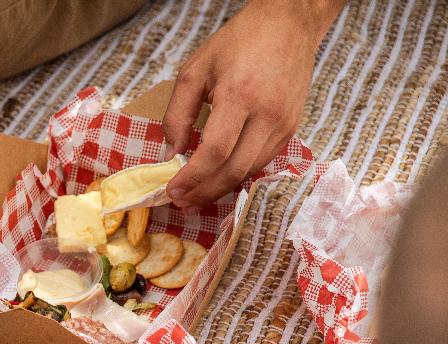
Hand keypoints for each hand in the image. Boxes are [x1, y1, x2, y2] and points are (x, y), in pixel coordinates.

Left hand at [162, 0, 341, 209]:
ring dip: (220, 188)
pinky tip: (218, 177)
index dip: (191, 178)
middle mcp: (267, 113)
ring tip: (195, 195)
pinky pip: (263, 161)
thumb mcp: (195, 71)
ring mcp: (284, 122)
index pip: (214, 152)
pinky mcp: (292, 127)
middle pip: (233, 170)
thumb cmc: (239, 42)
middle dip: (204, 192)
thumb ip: (178, 114)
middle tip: (181, 202)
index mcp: (240, 95)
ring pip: (250, 171)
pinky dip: (238, 174)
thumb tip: (170, 153)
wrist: (289, 23)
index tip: (172, 190)